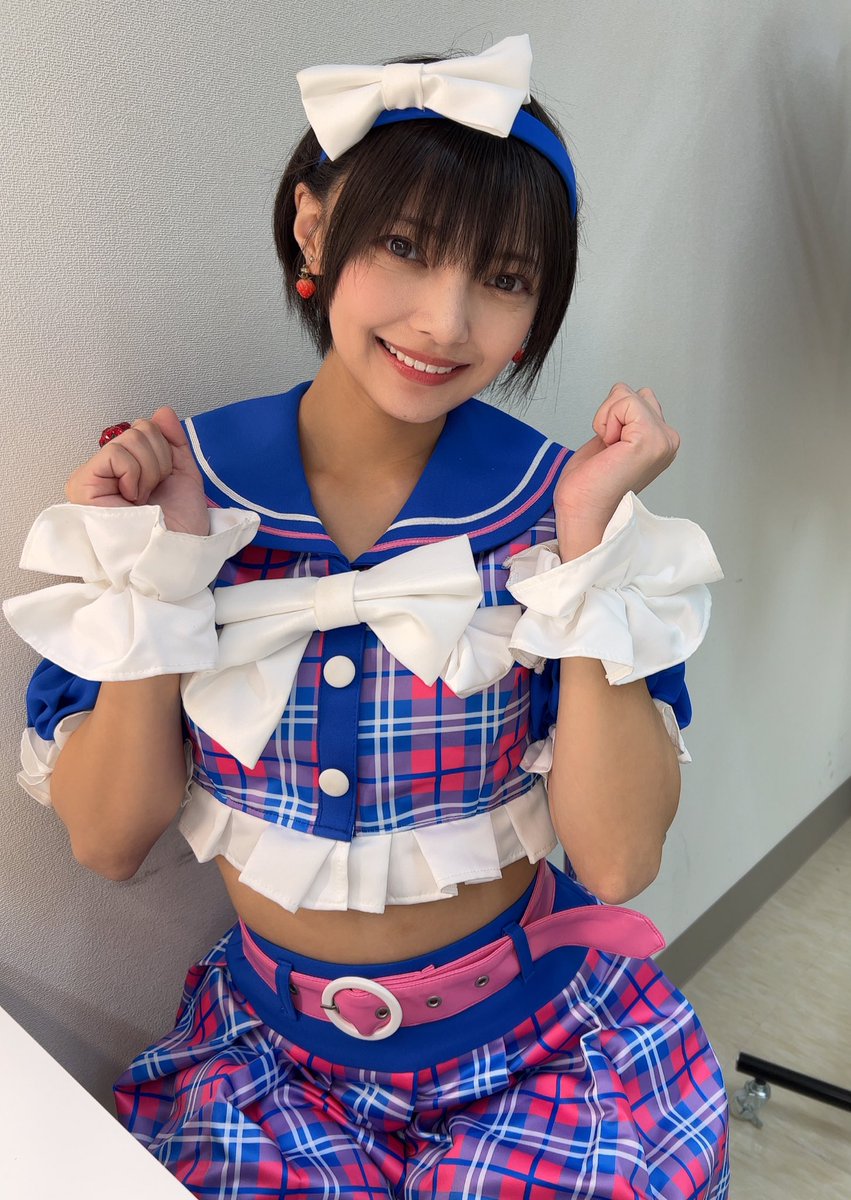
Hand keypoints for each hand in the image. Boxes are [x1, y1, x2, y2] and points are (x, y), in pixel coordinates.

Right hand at [65, 407, 209, 534]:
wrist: (176, 553)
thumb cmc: (179, 527)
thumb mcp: (183, 476)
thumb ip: (173, 442)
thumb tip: (162, 412)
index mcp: (128, 468)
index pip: (147, 429)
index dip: (166, 453)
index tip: (164, 484)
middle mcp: (107, 471)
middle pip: (139, 430)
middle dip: (159, 461)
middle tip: (153, 494)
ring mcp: (92, 477)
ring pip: (130, 439)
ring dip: (149, 472)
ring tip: (144, 499)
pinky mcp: (83, 484)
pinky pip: (116, 453)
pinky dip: (134, 475)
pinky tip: (132, 498)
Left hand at [554, 384, 679, 556]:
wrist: (582, 511)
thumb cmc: (589, 486)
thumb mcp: (611, 441)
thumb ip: (625, 421)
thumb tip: (624, 396)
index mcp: (661, 443)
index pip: (639, 398)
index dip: (613, 418)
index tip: (610, 450)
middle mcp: (667, 441)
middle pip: (634, 393)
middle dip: (611, 414)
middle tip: (608, 450)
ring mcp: (662, 440)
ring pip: (627, 395)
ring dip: (607, 418)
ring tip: (609, 450)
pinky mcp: (650, 439)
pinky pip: (624, 401)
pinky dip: (606, 420)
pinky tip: (608, 447)